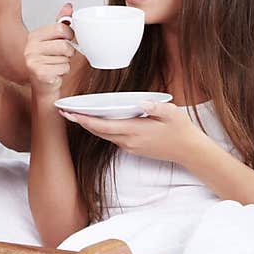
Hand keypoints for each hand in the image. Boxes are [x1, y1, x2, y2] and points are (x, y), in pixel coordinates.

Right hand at [25, 3, 78, 95]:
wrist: (43, 86)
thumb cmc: (50, 63)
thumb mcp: (55, 40)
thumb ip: (61, 23)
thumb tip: (69, 6)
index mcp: (34, 36)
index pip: (61, 28)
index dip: (69, 35)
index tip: (66, 40)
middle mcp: (30, 47)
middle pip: (65, 44)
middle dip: (68, 52)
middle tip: (60, 56)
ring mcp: (32, 60)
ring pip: (65, 58)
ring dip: (65, 63)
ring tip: (56, 65)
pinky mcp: (38, 72)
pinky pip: (63, 68)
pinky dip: (63, 72)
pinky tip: (54, 73)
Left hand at [58, 101, 202, 165]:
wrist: (189, 151)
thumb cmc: (181, 129)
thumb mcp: (172, 113)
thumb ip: (155, 108)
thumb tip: (141, 102)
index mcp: (135, 131)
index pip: (104, 126)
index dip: (85, 120)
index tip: (71, 113)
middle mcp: (129, 141)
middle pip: (99, 131)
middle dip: (80, 121)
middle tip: (64, 111)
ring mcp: (130, 146)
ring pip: (104, 135)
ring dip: (89, 126)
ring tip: (74, 114)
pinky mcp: (133, 147)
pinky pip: (112, 138)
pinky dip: (100, 129)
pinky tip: (95, 121)